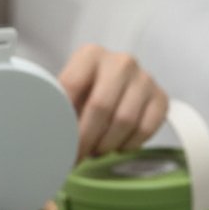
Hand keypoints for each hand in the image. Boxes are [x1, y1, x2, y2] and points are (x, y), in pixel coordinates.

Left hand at [59, 45, 168, 161]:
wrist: (121, 86)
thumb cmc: (90, 91)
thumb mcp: (70, 92)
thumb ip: (59, 105)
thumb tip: (47, 134)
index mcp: (91, 55)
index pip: (72, 86)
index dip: (64, 120)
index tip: (60, 143)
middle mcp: (121, 62)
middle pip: (101, 106)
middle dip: (87, 137)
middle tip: (79, 155)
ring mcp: (145, 79)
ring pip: (125, 120)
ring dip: (108, 143)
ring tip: (97, 149)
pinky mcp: (161, 98)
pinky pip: (146, 129)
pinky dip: (129, 144)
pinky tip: (118, 144)